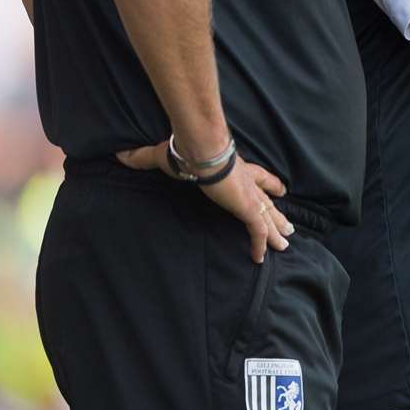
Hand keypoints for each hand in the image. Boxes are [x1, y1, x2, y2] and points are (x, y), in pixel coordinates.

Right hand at [116, 142, 295, 262]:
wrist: (200, 151)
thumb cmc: (186, 152)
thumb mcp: (163, 156)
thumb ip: (145, 158)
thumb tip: (121, 156)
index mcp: (236, 168)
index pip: (259, 177)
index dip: (270, 184)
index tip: (280, 190)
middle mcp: (247, 182)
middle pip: (268, 201)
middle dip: (278, 214)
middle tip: (288, 227)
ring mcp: (249, 195)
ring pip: (268, 218)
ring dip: (276, 232)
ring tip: (285, 244)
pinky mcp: (247, 207)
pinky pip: (257, 231)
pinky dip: (260, 244)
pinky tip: (260, 258)